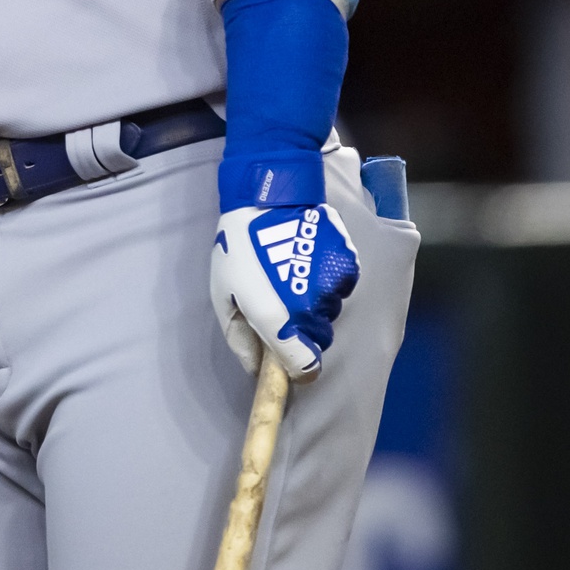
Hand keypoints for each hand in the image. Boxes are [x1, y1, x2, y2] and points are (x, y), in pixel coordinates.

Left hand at [210, 201, 359, 379]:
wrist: (267, 198)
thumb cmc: (237, 247)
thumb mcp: (223, 295)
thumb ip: (240, 338)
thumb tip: (256, 370)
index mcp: (278, 319)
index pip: (304, 367)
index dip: (296, 368)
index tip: (288, 360)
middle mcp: (312, 307)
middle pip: (318, 339)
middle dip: (301, 329)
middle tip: (280, 302)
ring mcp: (333, 285)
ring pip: (329, 310)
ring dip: (314, 301)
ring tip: (290, 272)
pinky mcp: (346, 264)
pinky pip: (341, 285)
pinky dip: (327, 279)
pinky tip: (307, 259)